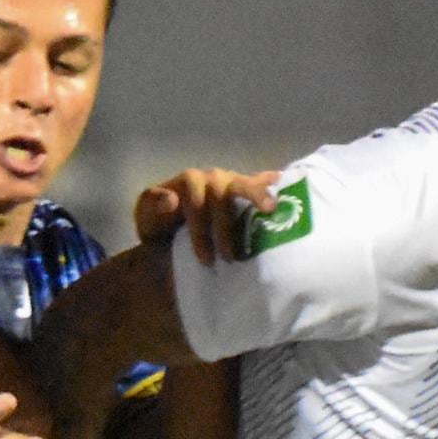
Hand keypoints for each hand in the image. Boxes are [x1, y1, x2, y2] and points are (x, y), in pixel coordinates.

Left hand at [133, 166, 283, 262]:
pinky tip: (291, 192)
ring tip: (272, 210)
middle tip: (230, 257)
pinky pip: (265, 184)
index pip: (195, 200)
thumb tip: (171, 200)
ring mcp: (233, 183)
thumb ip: (151, 209)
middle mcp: (212, 179)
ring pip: (245, 184)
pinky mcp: (249, 194)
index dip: (201, 230)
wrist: (172, 240)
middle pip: (222, 190)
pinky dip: (278, 185)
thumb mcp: (147, 224)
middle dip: (226, 225)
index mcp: (187, 183)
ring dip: (259, 195)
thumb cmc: (160, 231)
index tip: (205, 259)